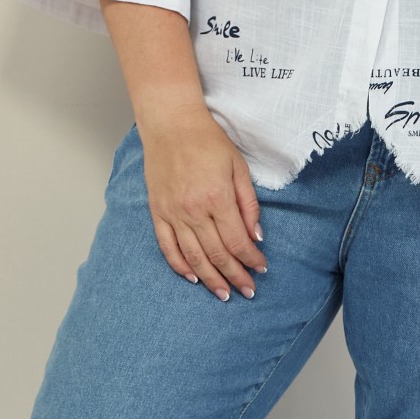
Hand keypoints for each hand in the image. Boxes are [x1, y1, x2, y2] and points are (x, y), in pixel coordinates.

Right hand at [138, 98, 268, 300]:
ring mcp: (173, 213)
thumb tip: (256, 237)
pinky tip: (193, 278)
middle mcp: (194, 210)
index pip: (238, 241)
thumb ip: (248, 204)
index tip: (262, 269)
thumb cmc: (208, 142)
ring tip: (224, 294)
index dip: (251, 260)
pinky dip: (180, 266)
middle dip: (235, 276)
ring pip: (193, 257)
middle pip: (218, 254)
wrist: (171, 124)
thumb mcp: (239, 168)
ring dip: (211, 279)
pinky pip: (167, 247)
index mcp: (217, 198)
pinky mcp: (158, 212)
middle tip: (248, 291)